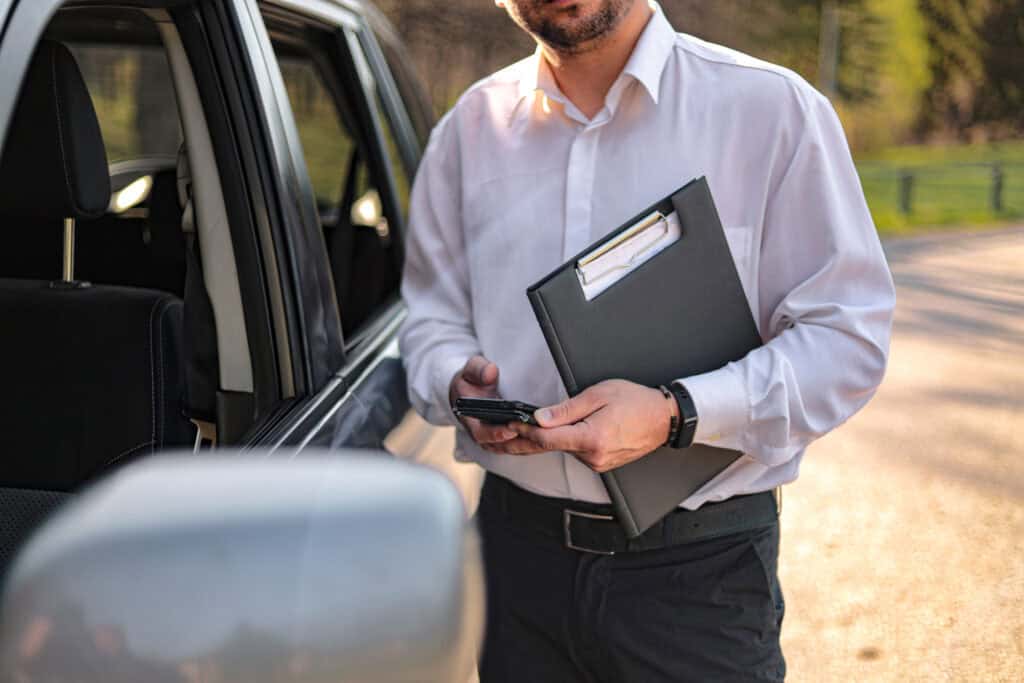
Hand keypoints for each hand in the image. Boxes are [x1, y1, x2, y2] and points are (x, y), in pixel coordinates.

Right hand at [449, 356, 544, 453]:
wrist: (471, 387)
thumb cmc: (471, 380)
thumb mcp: (472, 369)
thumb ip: (479, 369)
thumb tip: (490, 372)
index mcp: (470, 420)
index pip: (482, 434)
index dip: (497, 434)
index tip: (511, 429)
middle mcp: (483, 433)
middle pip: (502, 445)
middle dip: (520, 441)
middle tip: (537, 433)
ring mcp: (496, 438)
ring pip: (514, 448)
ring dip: (530, 443)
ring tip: (546, 434)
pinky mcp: (508, 437)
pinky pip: (521, 444)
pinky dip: (533, 441)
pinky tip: (546, 434)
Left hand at [509, 379, 677, 472]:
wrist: (664, 419)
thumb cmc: (635, 401)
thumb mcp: (599, 394)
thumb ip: (567, 409)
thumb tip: (540, 417)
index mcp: (591, 438)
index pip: (546, 438)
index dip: (524, 430)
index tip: (508, 422)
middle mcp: (593, 456)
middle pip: (550, 447)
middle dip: (523, 440)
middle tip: (499, 434)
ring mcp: (597, 463)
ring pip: (562, 449)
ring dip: (546, 439)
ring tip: (522, 429)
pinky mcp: (600, 464)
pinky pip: (575, 452)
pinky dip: (564, 442)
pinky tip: (555, 433)